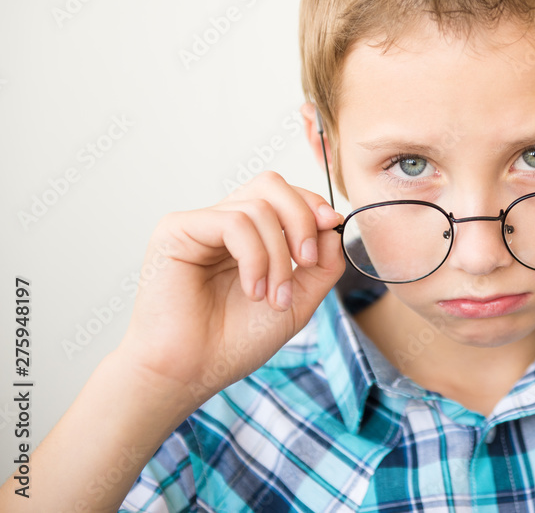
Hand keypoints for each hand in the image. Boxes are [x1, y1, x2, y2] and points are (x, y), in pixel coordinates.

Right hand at [116, 171, 344, 408]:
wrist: (193, 372)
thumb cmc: (235, 342)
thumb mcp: (298, 301)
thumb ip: (323, 264)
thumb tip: (334, 223)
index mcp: (249, 236)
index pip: (284, 195)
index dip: (312, 204)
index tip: (332, 225)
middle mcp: (223, 224)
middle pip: (271, 185)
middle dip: (302, 218)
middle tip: (307, 261)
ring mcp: (199, 225)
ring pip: (258, 207)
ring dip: (278, 256)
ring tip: (273, 297)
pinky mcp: (176, 230)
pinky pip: (233, 222)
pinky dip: (255, 257)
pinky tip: (252, 290)